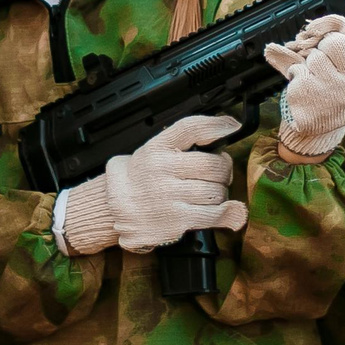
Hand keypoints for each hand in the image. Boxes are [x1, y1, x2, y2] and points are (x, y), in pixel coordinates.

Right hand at [55, 113, 248, 255]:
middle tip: (219, 174)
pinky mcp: (176, 218)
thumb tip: (222, 133)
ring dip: (220, 193)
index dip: (216, 125)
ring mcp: (169, 194)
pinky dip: (228, 213)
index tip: (231, 125)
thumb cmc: (138, 179)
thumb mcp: (151, 152)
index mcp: (157, 148)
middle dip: (224, 170)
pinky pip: (213, 214)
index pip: (190, 128)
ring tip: (210, 194)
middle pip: (213, 164)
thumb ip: (181, 144)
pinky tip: (231, 212)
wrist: (112, 210)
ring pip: (216, 190)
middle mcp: (163, 168)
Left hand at [266, 16, 344, 162]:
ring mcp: (336, 90)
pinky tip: (306, 86)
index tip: (340, 36)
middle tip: (329, 62)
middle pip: (336, 41)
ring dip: (311, 61)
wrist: (320, 122)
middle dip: (326, 47)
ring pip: (316, 54)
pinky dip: (297, 72)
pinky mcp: (312, 95)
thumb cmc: (342, 85)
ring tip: (318, 76)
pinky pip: (299, 67)